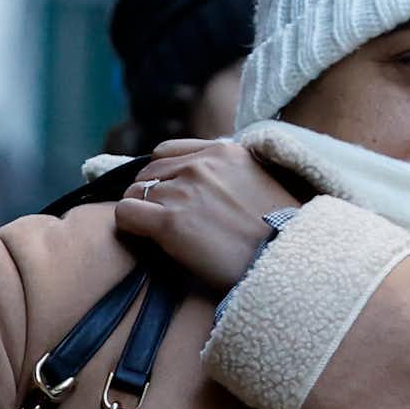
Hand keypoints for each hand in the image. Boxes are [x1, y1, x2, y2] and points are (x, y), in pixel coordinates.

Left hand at [112, 138, 302, 294]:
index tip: (166, 197)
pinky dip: (127, 225)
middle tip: (154, 220)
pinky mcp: (170, 222)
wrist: (284, 258)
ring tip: (150, 235)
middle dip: (147, 195)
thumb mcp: (258, 184)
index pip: (168, 152)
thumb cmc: (277, 233)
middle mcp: (200, 164)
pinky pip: (126, 213)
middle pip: (148, 173)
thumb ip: (229, 175)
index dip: (161, 176)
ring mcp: (183, 191)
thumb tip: (211, 188)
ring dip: (138, 212)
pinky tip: (140, 239)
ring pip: (134, 192)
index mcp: (223, 150)